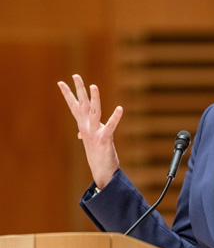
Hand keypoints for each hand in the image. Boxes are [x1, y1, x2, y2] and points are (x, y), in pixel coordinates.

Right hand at [58, 74, 122, 188]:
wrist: (101, 172)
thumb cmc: (97, 155)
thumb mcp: (89, 142)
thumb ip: (85, 133)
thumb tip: (79, 133)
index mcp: (83, 126)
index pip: (74, 107)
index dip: (68, 94)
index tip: (60, 82)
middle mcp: (86, 128)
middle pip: (82, 105)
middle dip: (79, 90)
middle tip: (75, 75)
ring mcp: (95, 133)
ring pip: (94, 112)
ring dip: (94, 99)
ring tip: (93, 86)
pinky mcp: (105, 139)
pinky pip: (110, 126)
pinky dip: (115, 117)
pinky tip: (120, 108)